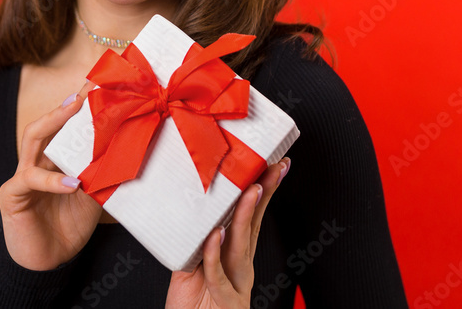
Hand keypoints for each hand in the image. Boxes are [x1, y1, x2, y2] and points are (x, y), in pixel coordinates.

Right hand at [0, 86, 101, 270]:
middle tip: (87, 91)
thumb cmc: (69, 225)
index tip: (99, 87)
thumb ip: (102, 172)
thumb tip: (129, 148)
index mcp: (54, 159)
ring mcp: (22, 175)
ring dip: (55, 123)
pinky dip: (53, 180)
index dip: (79, 107)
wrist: (50, 262)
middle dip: (66, 106)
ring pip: (33, 139)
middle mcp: (36, 161)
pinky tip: (72, 183)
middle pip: (46, 124)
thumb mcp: (93, 194)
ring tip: (75, 111)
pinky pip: (31, 180)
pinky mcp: (13, 194)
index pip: (64, 127)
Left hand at [165, 158, 290, 307]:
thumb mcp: (193, 264)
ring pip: (240, 244)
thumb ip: (197, 240)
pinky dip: (215, 254)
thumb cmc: (192, 304)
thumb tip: (190, 207)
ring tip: (249, 192)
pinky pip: (218, 274)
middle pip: (254, 224)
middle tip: (271, 169)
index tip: (271, 166)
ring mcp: (236, 283)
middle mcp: (241, 266)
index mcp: (235, 255)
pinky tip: (215, 236)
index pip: (251, 216)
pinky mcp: (224, 300)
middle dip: (265, 194)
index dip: (263, 191)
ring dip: (244, 215)